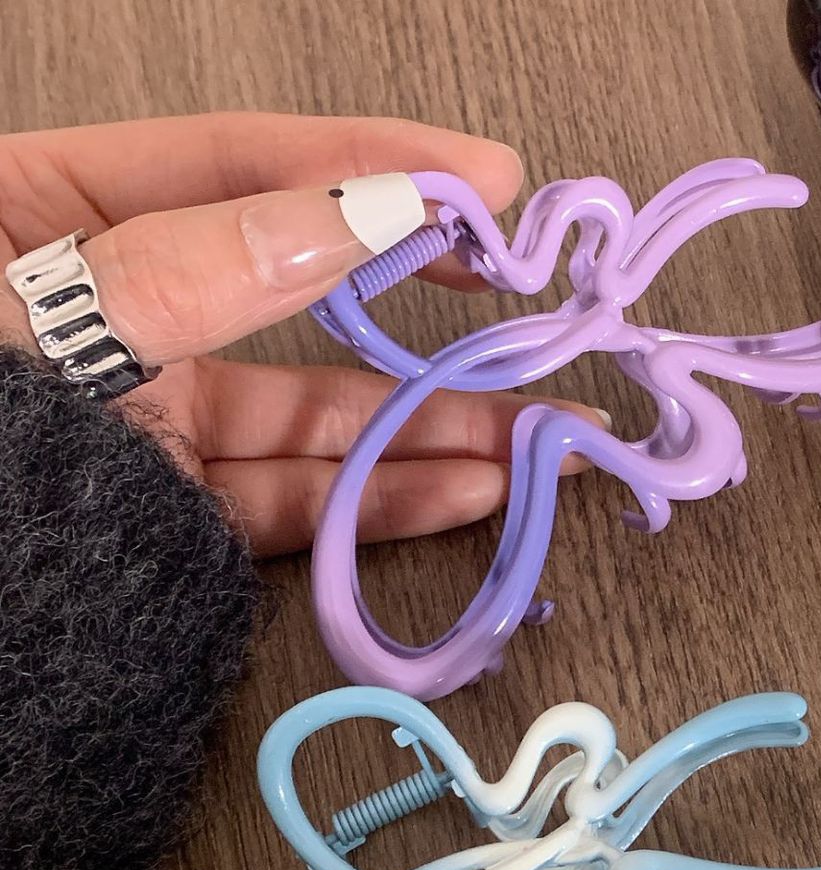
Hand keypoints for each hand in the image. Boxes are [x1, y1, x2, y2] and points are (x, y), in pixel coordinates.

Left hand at [0, 112, 598, 555]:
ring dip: (428, 422)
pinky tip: (463, 489)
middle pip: (294, 291)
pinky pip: (289, 504)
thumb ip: (189, 272)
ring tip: (535, 428)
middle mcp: (110, 311)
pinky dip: (379, 503)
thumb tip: (351, 219)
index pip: (234, 166)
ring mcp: (143, 420)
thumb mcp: (31, 316)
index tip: (482, 183)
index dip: (365, 165)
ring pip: (308, 414)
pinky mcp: (166, 517)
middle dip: (422, 304)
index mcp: (47, 213)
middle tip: (531, 307)